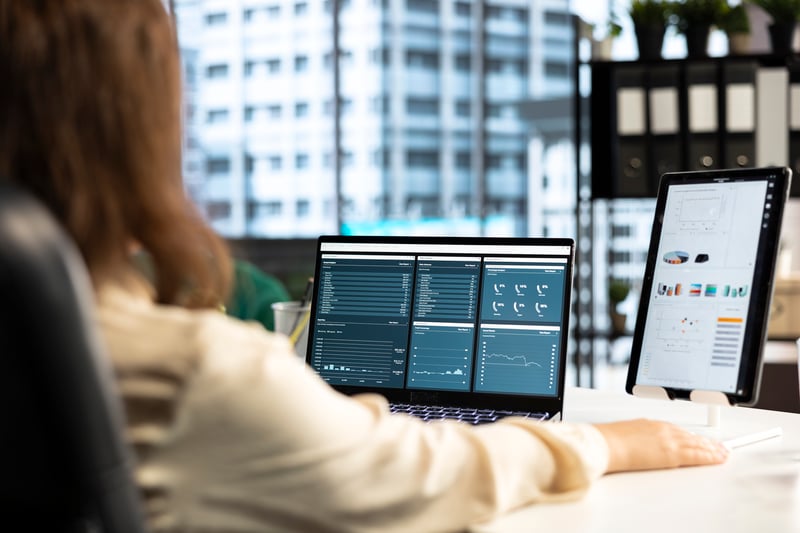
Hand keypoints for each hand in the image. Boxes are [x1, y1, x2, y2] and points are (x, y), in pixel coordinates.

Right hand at [593, 419, 728, 472]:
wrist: (607, 444)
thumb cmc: (610, 439)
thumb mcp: (626, 432)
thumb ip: (640, 436)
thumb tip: (642, 443)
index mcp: (652, 424)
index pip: (679, 430)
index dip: (692, 436)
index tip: (699, 439)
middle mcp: (664, 430)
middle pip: (691, 436)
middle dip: (707, 442)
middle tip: (719, 446)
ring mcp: (669, 441)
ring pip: (697, 444)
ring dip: (711, 448)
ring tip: (722, 453)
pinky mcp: (671, 454)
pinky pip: (696, 456)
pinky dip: (709, 457)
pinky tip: (717, 459)